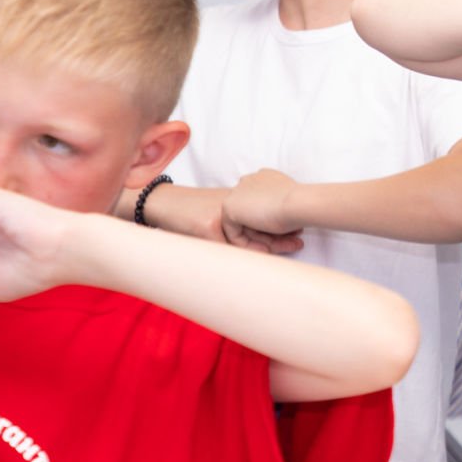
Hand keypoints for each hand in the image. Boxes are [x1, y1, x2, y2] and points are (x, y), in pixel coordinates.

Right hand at [143, 182, 302, 254]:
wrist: (161, 203)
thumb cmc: (190, 212)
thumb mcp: (216, 212)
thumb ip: (236, 219)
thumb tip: (262, 239)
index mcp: (234, 201)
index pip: (262, 214)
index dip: (280, 225)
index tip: (298, 231)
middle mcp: (230, 206)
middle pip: (260, 224)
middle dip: (280, 235)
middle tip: (299, 243)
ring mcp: (220, 217)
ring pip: (248, 236)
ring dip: (268, 245)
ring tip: (290, 249)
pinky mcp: (207, 227)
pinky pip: (228, 246)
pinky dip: (243, 254)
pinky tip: (259, 261)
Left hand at [222, 168, 310, 248]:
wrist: (298, 203)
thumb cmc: (300, 204)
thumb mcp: (290, 204)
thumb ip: (279, 209)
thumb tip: (281, 222)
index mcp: (263, 177)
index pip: (262, 205)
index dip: (274, 224)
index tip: (291, 234)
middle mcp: (248, 182)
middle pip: (253, 216)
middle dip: (268, 234)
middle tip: (286, 245)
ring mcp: (236, 193)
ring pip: (245, 225)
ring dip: (261, 241)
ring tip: (275, 250)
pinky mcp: (229, 208)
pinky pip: (234, 232)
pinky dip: (247, 244)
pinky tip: (264, 249)